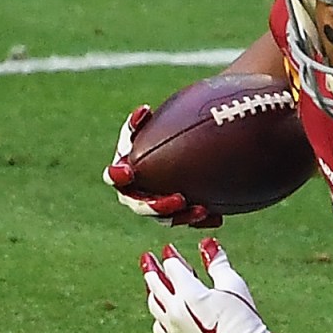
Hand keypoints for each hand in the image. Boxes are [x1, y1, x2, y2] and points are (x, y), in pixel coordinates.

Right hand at [105, 106, 220, 227]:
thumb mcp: (149, 127)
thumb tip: (144, 110)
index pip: (115, 177)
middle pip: (140, 205)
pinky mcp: (175, 216)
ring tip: (202, 210)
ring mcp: (154, 208)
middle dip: (157, 205)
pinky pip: (186, 222)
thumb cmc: (155, 135)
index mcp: (122, 173)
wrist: (179, 152)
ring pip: (166, 219)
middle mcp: (134, 194)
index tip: (130, 171)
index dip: (119, 177)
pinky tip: (217, 218)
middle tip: (179, 198)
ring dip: (182, 217)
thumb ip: (142, 123)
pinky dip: (201, 220)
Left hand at [142, 238, 272, 332]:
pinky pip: (158, 325)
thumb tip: (207, 244)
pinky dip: (159, 315)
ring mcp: (171, 328)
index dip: (172, 257)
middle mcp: (174, 309)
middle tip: (148, 258)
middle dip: (153, 268)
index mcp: (188, 292)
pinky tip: (162, 311)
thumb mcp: (233, 285)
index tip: (169, 250)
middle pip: (156, 283)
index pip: (172, 268)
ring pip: (153, 304)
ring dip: (152, 290)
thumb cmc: (242, 319)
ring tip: (153, 283)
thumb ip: (217, 263)